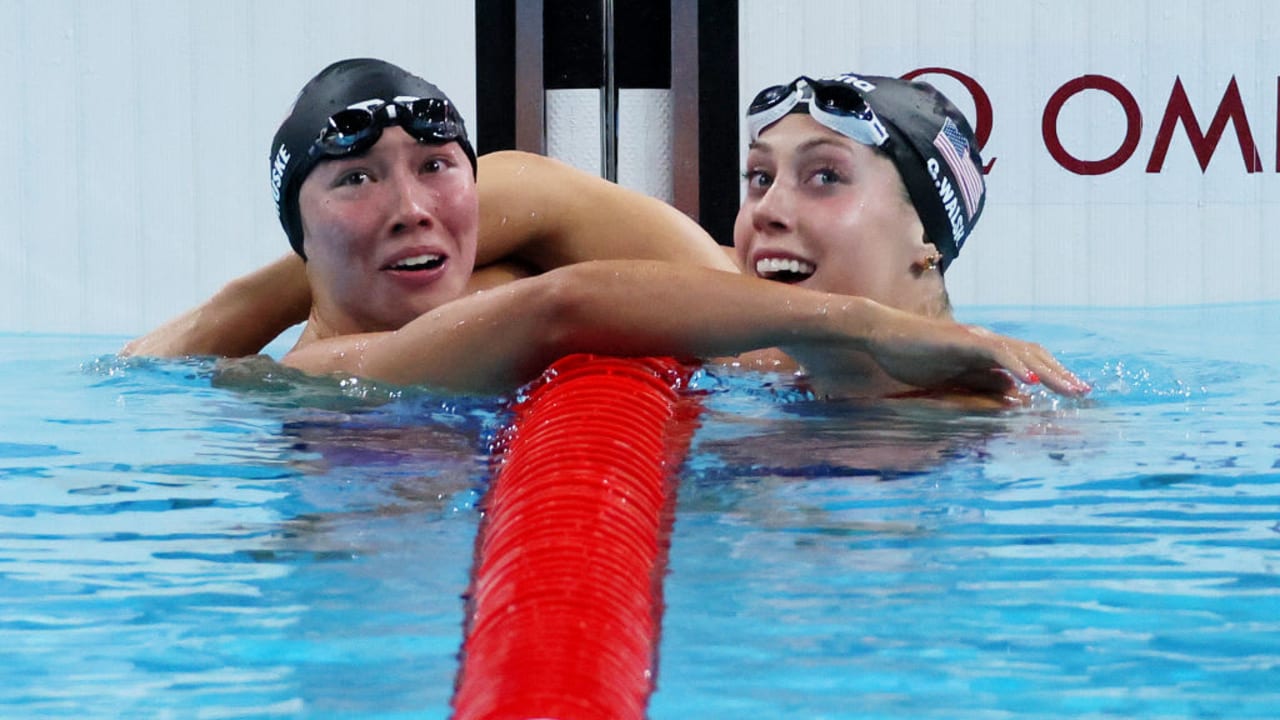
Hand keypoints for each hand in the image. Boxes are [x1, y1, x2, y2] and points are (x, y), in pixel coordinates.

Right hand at [865, 313, 1090, 397]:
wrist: (882, 335)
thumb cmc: (911, 356)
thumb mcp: (952, 377)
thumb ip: (982, 383)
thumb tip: (1015, 395)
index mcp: (985, 351)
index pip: (1027, 359)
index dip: (1052, 374)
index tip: (1072, 392)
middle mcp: (986, 341)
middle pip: (1032, 354)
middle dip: (1060, 374)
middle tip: (1083, 393)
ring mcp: (975, 338)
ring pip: (1020, 352)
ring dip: (1047, 371)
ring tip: (1068, 389)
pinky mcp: (962, 340)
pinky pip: (995, 352)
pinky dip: (1014, 364)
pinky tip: (1028, 379)